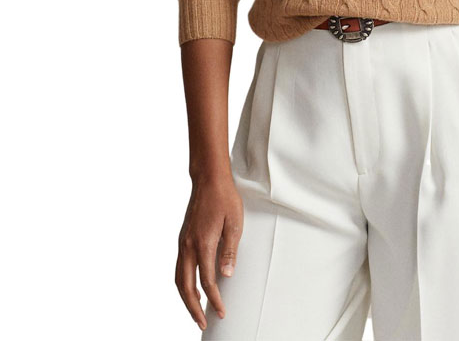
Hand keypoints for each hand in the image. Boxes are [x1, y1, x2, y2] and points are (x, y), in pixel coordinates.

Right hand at [175, 173, 243, 330]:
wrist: (208, 178)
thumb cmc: (225, 198)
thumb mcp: (235, 223)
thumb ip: (230, 250)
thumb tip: (227, 275)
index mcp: (203, 243)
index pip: (207, 281)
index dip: (214, 300)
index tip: (221, 312)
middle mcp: (188, 246)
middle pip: (186, 286)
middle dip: (193, 308)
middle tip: (202, 324)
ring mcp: (183, 242)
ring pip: (178, 279)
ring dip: (186, 298)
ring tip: (196, 311)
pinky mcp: (182, 238)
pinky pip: (179, 267)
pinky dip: (183, 283)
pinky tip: (192, 287)